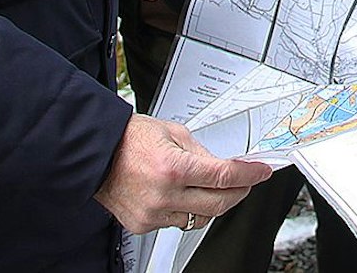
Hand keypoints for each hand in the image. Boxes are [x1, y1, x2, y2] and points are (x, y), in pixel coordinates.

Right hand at [93, 113, 272, 233]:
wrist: (95, 153)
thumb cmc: (129, 139)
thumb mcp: (173, 132)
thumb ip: (202, 153)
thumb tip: (224, 167)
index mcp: (173, 167)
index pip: (224, 176)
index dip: (249, 174)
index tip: (260, 172)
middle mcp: (164, 194)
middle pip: (218, 203)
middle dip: (238, 192)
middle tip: (245, 182)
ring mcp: (153, 213)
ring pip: (199, 218)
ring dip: (212, 203)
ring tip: (208, 187)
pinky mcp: (143, 225)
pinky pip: (177, 223)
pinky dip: (185, 210)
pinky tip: (181, 195)